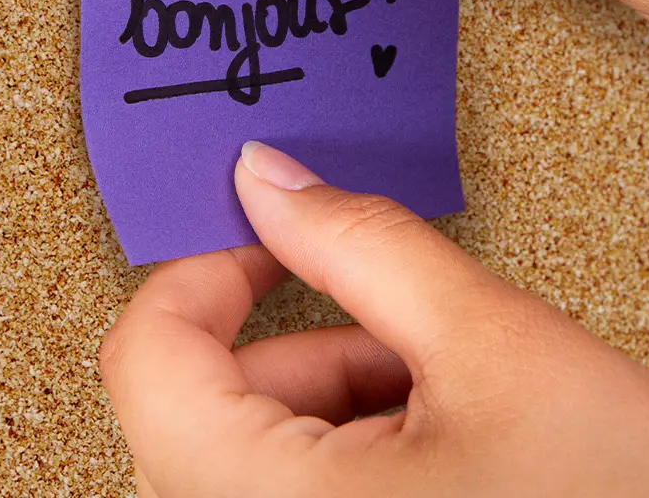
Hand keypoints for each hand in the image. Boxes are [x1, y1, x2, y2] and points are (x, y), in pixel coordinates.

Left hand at [99, 141, 648, 496]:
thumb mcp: (500, 348)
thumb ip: (367, 245)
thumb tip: (270, 181)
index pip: (148, 361)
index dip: (206, 272)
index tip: (272, 243)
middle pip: (193, 417)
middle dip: (300, 350)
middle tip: (409, 335)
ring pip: (243, 466)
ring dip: (331, 408)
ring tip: (460, 408)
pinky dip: (350, 463)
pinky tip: (455, 459)